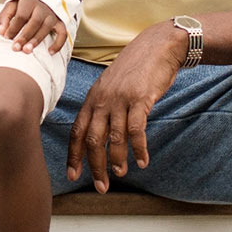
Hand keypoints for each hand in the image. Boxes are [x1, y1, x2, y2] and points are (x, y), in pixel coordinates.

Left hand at [0, 0, 66, 53]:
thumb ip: (5, 17)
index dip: (13, 28)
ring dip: (37, 40)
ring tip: (27, 51)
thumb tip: (2, 32)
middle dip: (24, 36)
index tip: (6, 37)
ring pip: (46, 28)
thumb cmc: (24, 4)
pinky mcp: (60, 22)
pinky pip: (63, 33)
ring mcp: (52, 15)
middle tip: (15, 48)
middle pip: (34, 22)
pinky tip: (50, 52)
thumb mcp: (12, 5)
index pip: (21, 16)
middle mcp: (42, 8)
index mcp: (29, 2)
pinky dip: (58, 43)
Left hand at [66, 21, 187, 191]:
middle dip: (95, 166)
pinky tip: (142, 161)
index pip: (77, 131)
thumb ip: (103, 106)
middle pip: (93, 139)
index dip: (74, 155)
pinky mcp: (140, 99)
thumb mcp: (111, 85)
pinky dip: (139, 149)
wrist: (158, 46)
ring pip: (114, 137)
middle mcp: (103, 100)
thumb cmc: (135, 68)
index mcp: (93, 98)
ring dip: (117, 159)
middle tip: (101, 186)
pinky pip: (136, 130)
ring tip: (121, 173)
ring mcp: (121, 99)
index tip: (73, 175)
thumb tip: (98, 133)